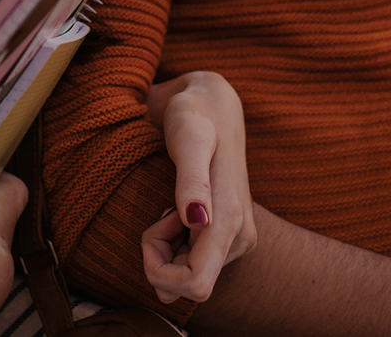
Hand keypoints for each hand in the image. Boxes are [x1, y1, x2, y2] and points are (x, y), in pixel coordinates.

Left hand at [141, 72, 255, 303]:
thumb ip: (192, 178)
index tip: (153, 228)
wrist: (211, 102)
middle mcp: (238, 238)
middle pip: (187, 286)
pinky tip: (177, 210)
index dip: (161, 271)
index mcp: (231, 221)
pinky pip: (192, 261)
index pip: (196, 286)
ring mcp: (233, 238)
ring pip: (187, 275)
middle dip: (161, 257)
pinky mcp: (226, 235)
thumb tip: (197, 221)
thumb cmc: (195, 114)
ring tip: (168, 205)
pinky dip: (174, 243)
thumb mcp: (189, 136)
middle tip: (160, 210)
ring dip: (167, 248)